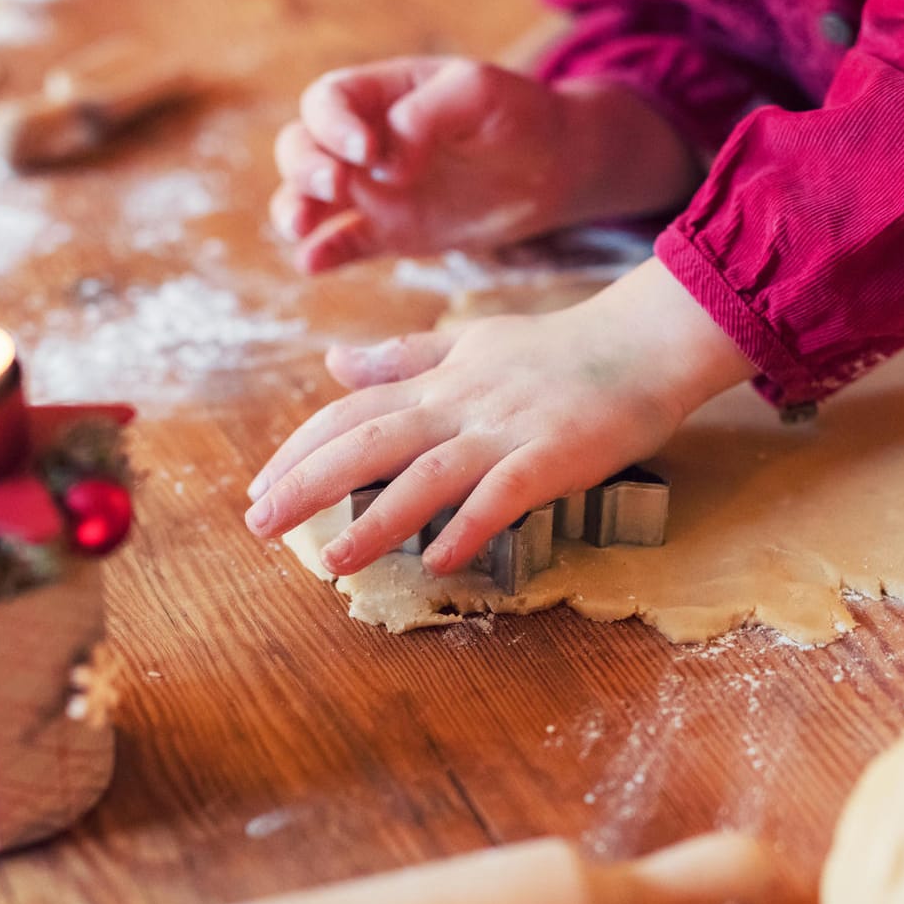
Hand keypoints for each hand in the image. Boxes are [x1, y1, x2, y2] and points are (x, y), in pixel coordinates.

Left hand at [244, 260, 756, 574]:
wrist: (645, 341)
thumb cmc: (558, 349)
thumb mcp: (470, 343)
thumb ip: (402, 360)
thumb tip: (332, 362)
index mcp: (437, 382)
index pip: (350, 413)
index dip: (299, 451)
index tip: (259, 489)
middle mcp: (460, 404)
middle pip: (369, 441)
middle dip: (308, 483)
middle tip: (260, 525)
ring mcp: (506, 429)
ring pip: (427, 473)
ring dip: (376, 519)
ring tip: (333, 561)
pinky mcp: (554, 454)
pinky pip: (504, 493)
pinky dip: (469, 525)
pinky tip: (438, 561)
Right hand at [270, 57, 696, 272]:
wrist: (555, 166)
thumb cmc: (518, 114)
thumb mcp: (478, 94)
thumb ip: (426, 118)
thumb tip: (384, 165)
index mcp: (380, 95)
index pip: (327, 102)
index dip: (332, 124)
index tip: (366, 149)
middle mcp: (364, 141)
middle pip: (301, 147)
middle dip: (305, 167)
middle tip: (334, 187)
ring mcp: (373, 189)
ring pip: (309, 198)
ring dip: (294, 210)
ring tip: (300, 228)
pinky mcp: (389, 233)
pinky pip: (342, 244)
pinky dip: (322, 254)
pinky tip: (313, 264)